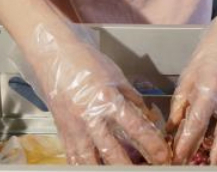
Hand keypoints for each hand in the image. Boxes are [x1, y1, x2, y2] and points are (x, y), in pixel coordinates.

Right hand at [15, 22, 170, 164]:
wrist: (53, 56)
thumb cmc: (84, 60)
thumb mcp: (116, 76)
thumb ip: (132, 98)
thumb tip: (147, 116)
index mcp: (107, 100)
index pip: (135, 128)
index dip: (152, 145)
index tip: (163, 157)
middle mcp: (90, 117)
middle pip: (113, 153)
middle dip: (132, 166)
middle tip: (147, 170)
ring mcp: (74, 128)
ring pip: (90, 162)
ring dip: (108, 170)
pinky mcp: (62, 132)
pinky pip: (73, 157)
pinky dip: (85, 167)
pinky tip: (96, 169)